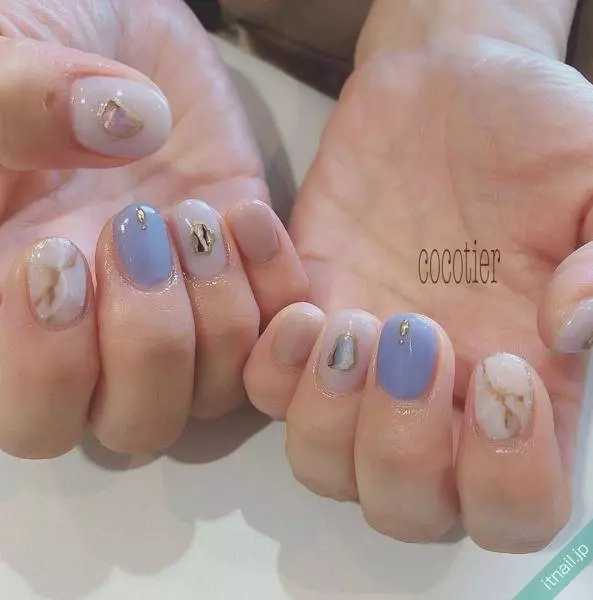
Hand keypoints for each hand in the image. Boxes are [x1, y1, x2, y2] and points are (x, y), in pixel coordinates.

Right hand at [0, 0, 306, 456]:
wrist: (116, 37)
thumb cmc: (34, 43)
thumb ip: (19, 105)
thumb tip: (120, 124)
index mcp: (22, 310)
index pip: (32, 415)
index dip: (46, 366)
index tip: (54, 253)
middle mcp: (102, 332)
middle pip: (136, 424)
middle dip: (149, 346)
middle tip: (138, 232)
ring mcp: (182, 309)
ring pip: (213, 393)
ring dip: (217, 318)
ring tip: (197, 219)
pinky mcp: (243, 278)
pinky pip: (277, 333)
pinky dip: (274, 290)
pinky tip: (244, 215)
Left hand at [244, 37, 592, 552]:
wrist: (445, 88)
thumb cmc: (531, 135)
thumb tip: (572, 327)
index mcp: (518, 384)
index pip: (512, 506)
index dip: (506, 480)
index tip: (501, 371)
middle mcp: (432, 395)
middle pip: (398, 503)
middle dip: (397, 445)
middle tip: (412, 333)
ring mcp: (356, 363)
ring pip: (314, 457)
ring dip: (319, 407)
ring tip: (338, 317)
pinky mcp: (298, 315)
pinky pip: (256, 372)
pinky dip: (263, 338)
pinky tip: (282, 251)